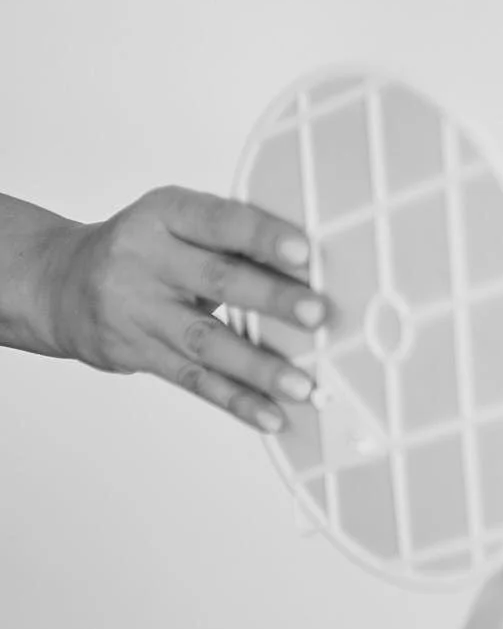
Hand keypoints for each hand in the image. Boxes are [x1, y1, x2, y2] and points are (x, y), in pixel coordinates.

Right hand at [42, 187, 332, 432]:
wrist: (60, 284)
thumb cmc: (141, 247)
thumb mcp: (174, 221)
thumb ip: (229, 235)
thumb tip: (310, 266)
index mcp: (164, 214)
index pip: (218, 220)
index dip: (262, 235)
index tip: (304, 252)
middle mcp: (146, 260)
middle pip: (216, 280)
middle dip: (272, 299)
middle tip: (317, 314)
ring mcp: (138, 311)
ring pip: (206, 341)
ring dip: (258, 366)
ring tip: (301, 384)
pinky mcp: (137, 353)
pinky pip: (192, 380)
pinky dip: (236, 400)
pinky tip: (270, 414)